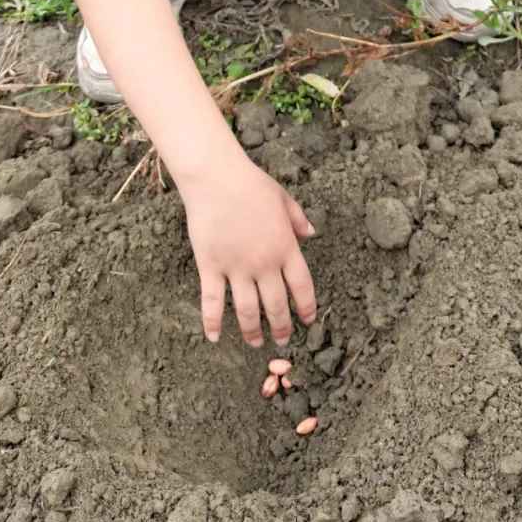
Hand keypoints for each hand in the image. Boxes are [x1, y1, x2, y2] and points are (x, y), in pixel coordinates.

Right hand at [183, 157, 316, 345]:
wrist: (216, 178)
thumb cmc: (251, 184)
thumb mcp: (283, 198)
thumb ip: (298, 219)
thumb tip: (311, 234)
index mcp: (285, 247)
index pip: (301, 286)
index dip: (306, 307)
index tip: (307, 320)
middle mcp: (263, 264)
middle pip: (276, 305)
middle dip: (281, 327)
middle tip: (282, 341)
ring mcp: (236, 268)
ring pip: (247, 310)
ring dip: (252, 331)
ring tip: (255, 343)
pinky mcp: (210, 267)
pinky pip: (211, 302)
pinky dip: (213, 322)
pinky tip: (214, 337)